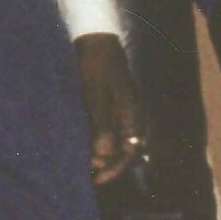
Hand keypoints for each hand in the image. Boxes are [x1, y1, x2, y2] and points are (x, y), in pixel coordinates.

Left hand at [74, 33, 143, 185]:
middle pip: (126, 150)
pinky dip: (101, 142)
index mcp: (132, 115)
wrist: (96, 40)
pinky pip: (110, 130)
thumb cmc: (96, 67)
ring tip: (87, 167)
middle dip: (110, 166)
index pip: (129, 153)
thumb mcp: (96, 97)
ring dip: (105, 156)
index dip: (114, 169)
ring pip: (118, 142)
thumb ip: (101, 127)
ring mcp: (123, 110)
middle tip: (91, 177)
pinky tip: (88, 148)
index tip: (97, 179)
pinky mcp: (113, 105)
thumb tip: (103, 156)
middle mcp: (132, 116)